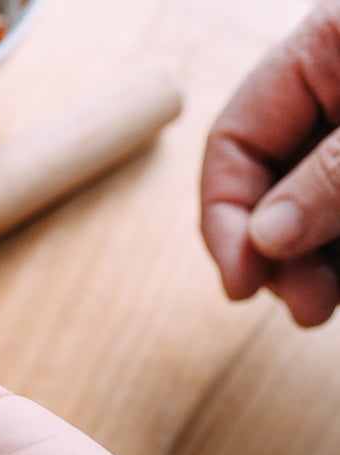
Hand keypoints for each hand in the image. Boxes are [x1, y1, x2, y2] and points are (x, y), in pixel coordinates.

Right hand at [201, 1, 339, 326]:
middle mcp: (339, 86)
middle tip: (305, 307)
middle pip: (274, 179)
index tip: (241, 283)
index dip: (226, 215)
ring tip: (328, 305)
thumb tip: (264, 240)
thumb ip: (331, 177)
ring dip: (318, 261)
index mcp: (322, 47)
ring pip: (319, 206)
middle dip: (280, 250)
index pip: (236, 138)